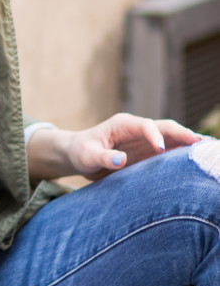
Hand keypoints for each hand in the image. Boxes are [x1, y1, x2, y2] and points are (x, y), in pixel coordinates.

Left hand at [27, 113, 201, 181]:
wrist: (78, 155)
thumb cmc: (81, 152)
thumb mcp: (86, 156)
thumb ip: (102, 157)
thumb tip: (120, 161)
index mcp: (123, 124)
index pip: (145, 125)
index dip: (155, 135)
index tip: (161, 149)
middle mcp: (138, 129)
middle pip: (165, 127)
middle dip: (183, 134)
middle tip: (200, 144)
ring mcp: (146, 140)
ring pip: (172, 138)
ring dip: (189, 143)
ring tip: (208, 149)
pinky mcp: (149, 152)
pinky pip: (170, 151)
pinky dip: (184, 153)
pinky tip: (198, 159)